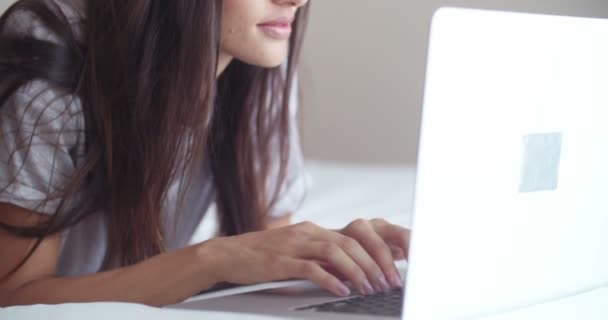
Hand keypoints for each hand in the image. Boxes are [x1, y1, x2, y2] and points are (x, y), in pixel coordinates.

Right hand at [202, 219, 409, 296]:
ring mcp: (293, 245)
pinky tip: (341, 290)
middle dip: (373, 263)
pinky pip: (310, 268)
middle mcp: (307, 233)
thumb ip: (321, 258)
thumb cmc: (263, 257)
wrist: (228, 254)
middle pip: (350, 242)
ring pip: (334, 252)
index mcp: (313, 230)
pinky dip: (329, 279)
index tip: (391, 270)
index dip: (376, 252)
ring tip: (369, 288)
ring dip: (356, 271)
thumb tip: (350, 272)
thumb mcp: (296, 252)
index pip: (354, 236)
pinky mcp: (280, 261)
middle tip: (387, 283)